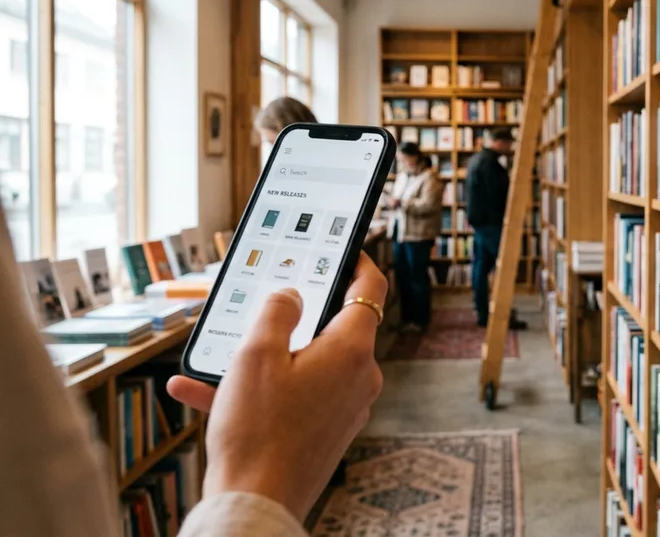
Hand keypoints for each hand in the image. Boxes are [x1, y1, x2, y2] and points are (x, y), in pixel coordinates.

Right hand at [167, 253, 386, 518]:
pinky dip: (258, 390)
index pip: (369, 289)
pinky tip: (199, 390)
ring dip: (262, 357)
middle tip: (264, 299)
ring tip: (216, 353)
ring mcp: (346, 406)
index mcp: (352, 350)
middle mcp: (359, 377)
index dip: (357, 260)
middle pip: (333, 327)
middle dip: (294, 314)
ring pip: (305, 364)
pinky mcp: (327, 430)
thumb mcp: (256, 355)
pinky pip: (293, 396)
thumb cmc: (258, 431)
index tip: (341, 246)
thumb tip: (291, 294)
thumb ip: (276, 311)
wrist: (256, 504)